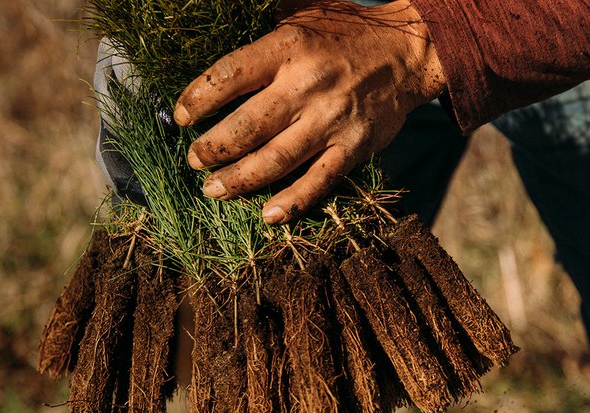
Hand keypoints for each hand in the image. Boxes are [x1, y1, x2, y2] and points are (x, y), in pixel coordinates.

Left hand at [173, 0, 445, 224]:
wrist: (408, 52)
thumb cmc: (346, 32)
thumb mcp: (302, 13)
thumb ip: (261, 28)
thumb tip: (213, 26)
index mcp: (288, 47)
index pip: (228, 76)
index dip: (197, 99)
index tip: (181, 115)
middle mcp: (307, 85)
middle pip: (246, 127)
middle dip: (211, 149)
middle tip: (194, 159)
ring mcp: (330, 121)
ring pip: (274, 161)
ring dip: (237, 180)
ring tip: (213, 189)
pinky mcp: (352, 148)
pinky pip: (317, 183)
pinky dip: (291, 203)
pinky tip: (268, 215)